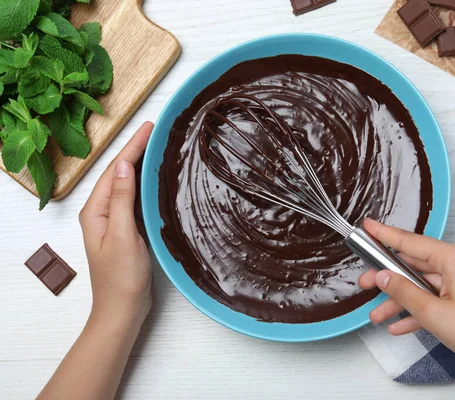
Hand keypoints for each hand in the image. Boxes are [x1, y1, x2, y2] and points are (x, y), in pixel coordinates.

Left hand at [79, 122, 153, 323]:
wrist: (123, 309)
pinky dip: (147, 185)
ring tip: (160, 146)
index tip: (150, 127)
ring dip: (143, 165)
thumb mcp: (122, 235)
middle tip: (158, 130)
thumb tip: (123, 166)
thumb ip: (121, 200)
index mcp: (96, 211)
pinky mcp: (128, 230)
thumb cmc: (121, 277)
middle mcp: (103, 212)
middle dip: (137, 150)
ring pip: (129, 185)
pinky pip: (137, 199)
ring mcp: (116, 221)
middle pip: (120, 174)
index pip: (115, 170)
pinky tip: (158, 179)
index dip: (132, 147)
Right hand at [358, 218, 454, 370]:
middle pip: (415, 265)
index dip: (385, 234)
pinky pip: (440, 297)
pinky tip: (402, 325)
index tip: (367, 226)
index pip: (410, 242)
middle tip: (363, 283)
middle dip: (388, 278)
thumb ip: (404, 292)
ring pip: (426, 285)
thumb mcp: (434, 313)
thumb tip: (382, 276)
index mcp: (453, 258)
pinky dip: (422, 309)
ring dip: (402, 300)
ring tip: (377, 315)